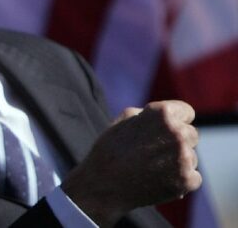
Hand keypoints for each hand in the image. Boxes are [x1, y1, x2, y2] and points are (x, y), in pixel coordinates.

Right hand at [61, 100, 201, 226]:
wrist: (103, 185)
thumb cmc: (110, 149)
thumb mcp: (124, 120)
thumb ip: (149, 114)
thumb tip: (168, 117)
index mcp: (162, 113)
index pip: (187, 112)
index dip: (175, 121)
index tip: (164, 131)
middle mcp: (177, 132)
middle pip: (191, 135)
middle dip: (176, 142)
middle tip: (153, 152)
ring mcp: (184, 157)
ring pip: (192, 157)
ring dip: (177, 162)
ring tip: (151, 168)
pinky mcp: (188, 180)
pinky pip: (193, 177)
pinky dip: (179, 180)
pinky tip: (159, 180)